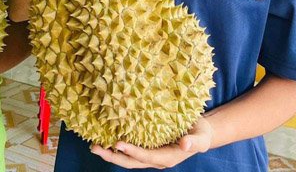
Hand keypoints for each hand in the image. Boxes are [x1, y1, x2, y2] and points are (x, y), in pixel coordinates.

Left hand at [90, 117, 212, 168]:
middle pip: (132, 162)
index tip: (118, 144)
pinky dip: (118, 147)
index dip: (132, 152)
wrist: (199, 133)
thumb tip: (185, 144)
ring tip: (95, 146)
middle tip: (96, 148)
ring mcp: (151, 155)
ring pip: (128, 158)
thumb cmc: (200, 133)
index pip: (146, 156)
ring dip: (112, 154)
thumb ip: (194, 142)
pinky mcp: (148, 148)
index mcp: (168, 158)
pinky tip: (106, 140)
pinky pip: (131, 151)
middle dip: (113, 157)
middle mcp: (156, 159)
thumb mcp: (201, 137)